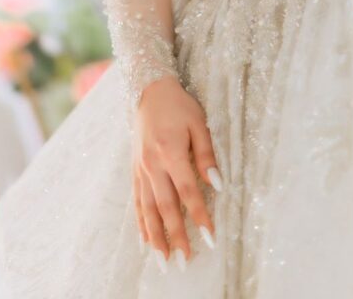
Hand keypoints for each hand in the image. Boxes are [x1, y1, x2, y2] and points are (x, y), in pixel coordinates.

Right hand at [132, 76, 221, 271]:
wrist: (149, 92)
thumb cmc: (179, 106)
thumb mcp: (199, 123)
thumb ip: (206, 154)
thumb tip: (217, 183)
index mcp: (170, 151)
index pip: (187, 191)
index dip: (199, 215)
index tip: (209, 236)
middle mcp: (152, 164)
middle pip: (166, 206)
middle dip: (176, 235)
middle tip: (186, 260)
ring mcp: (141, 169)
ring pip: (148, 209)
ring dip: (156, 236)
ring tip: (164, 260)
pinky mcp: (135, 170)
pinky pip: (137, 201)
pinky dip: (141, 222)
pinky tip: (146, 240)